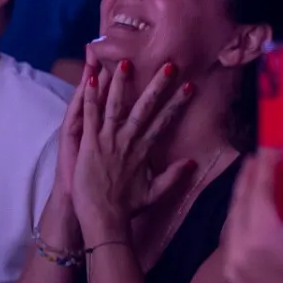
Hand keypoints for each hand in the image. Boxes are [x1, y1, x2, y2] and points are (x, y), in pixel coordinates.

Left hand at [68, 60, 195, 247]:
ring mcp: (108, 141)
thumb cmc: (126, 208)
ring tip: (125, 63)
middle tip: (168, 64)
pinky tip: (92, 81)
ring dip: (121, 84)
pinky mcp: (89, 144)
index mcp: (144, 151)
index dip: (176, 103)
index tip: (189, 86)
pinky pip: (90, 116)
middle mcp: (129, 142)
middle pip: (145, 108)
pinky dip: (91, 98)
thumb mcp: (155, 193)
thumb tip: (193, 163)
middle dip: (156, 86)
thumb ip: (173, 177)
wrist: (104, 218)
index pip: (164, 121)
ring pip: (116, 106)